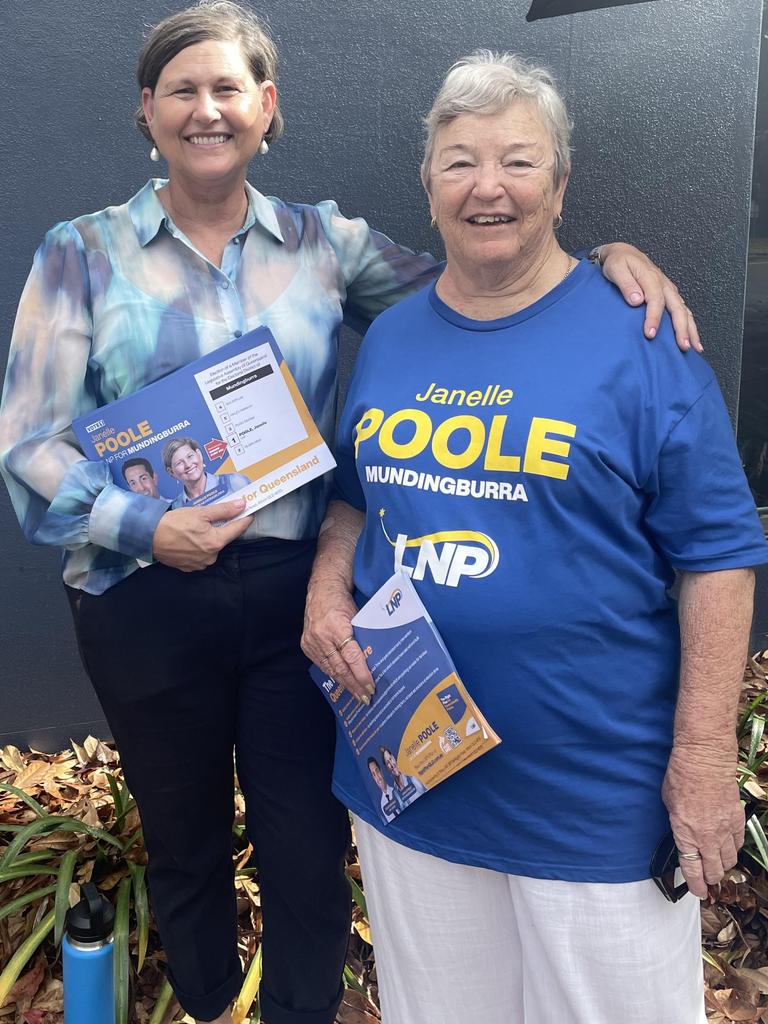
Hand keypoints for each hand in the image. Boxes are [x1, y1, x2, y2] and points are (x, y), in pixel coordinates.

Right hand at [151, 498, 252, 570]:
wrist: (149, 536)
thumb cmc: (174, 522)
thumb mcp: (200, 512)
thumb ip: (223, 510)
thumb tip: (242, 504)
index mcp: (216, 542)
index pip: (237, 530)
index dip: (244, 519)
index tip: (249, 512)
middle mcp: (211, 557)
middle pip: (223, 539)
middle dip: (221, 528)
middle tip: (213, 517)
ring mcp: (200, 564)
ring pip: (211, 548)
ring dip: (208, 538)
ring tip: (196, 528)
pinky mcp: (189, 567)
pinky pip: (200, 555)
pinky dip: (198, 547)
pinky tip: (189, 538)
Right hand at [302, 575, 374, 702]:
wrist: (322, 589)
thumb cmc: (343, 601)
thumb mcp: (358, 616)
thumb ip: (363, 638)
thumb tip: (374, 662)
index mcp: (337, 626)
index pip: (352, 657)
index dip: (362, 674)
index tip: (371, 686)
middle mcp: (321, 635)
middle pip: (340, 667)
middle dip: (354, 685)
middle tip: (366, 697)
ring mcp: (311, 641)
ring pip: (330, 669)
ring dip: (344, 683)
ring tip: (356, 694)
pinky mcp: (305, 644)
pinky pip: (321, 664)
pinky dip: (333, 674)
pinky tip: (342, 682)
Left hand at [599, 242, 701, 352]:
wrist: (625, 253)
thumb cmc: (618, 262)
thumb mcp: (616, 269)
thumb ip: (626, 284)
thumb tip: (637, 300)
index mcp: (651, 277)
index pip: (655, 299)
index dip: (654, 317)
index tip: (650, 333)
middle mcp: (664, 284)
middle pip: (677, 307)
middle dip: (681, 328)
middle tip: (682, 345)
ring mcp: (669, 289)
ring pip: (684, 310)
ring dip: (690, 329)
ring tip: (694, 347)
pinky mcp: (670, 294)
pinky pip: (683, 310)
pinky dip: (690, 324)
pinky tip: (692, 338)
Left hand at [661, 746, 743, 897]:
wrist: (704, 760)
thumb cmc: (680, 776)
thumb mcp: (668, 803)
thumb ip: (677, 823)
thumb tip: (682, 831)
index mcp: (685, 833)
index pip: (692, 869)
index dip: (696, 884)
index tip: (698, 892)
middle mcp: (707, 837)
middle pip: (713, 870)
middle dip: (710, 879)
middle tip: (708, 881)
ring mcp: (725, 829)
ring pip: (729, 860)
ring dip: (723, 866)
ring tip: (717, 865)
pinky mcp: (737, 819)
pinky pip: (738, 843)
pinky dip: (733, 849)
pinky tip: (728, 847)